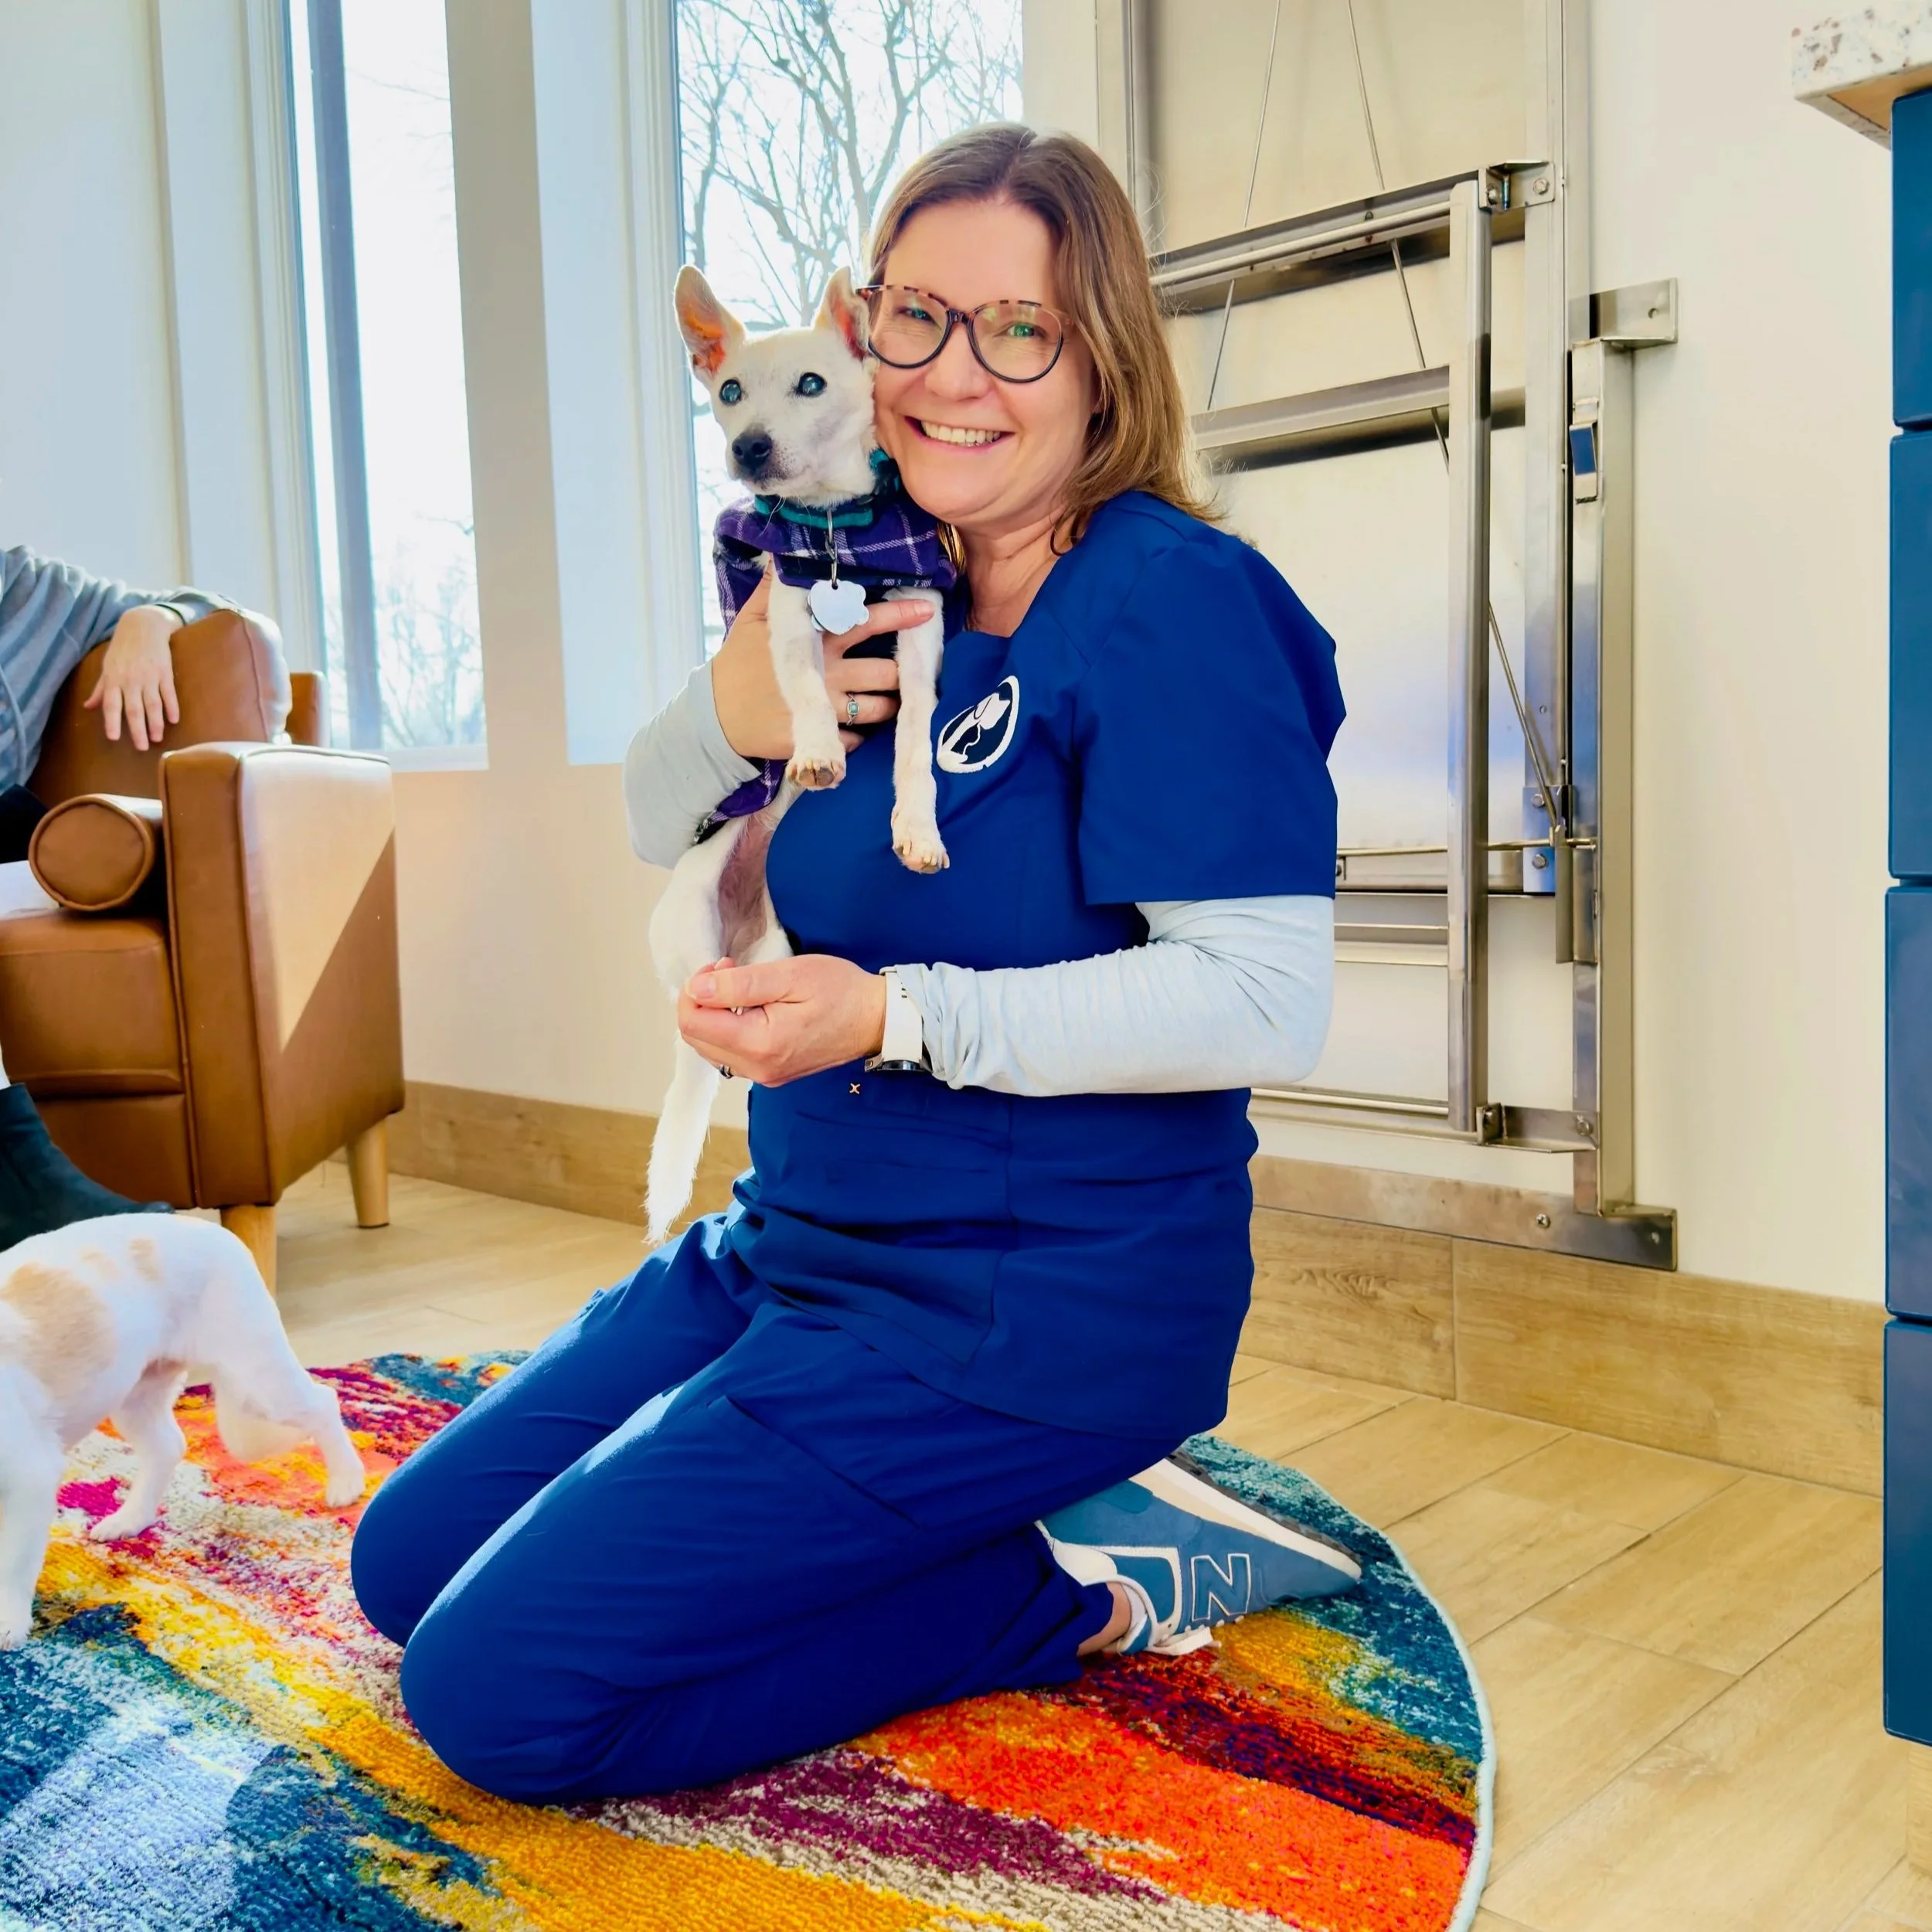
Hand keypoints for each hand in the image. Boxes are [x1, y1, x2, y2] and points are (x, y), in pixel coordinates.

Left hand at [83, 605, 182, 749]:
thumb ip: (101, 689)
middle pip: (135, 709)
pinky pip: (169, 693)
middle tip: (141, 747)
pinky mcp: (165, 672)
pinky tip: (173, 720)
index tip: (113, 738)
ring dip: (156, 723)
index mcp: (114, 679)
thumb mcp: (107, 666)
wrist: (143, 625)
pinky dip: (172, 707)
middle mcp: (131, 679)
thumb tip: (88, 707)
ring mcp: (149, 676)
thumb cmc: (122, 648)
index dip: (112, 721)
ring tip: (157, 738)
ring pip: (153, 705)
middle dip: (138, 730)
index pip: (112, 704)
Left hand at [679, 954, 886, 1086]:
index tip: (723, 967)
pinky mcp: (771, 1074)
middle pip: (695, 1038)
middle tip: (730, 972)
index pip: (693, 1023)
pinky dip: (728, 1029)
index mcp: (759, 1044)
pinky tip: (750, 1009)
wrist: (876, 1019)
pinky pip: (730, 1054)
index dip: (696, 989)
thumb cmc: (840, 991)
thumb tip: (697, 989)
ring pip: (709, 1048)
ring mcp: (764, 1075)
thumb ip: (740, 984)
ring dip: (713, 1015)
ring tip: (742, 989)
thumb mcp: (790, 975)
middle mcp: (757, 1068)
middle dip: (702, 1001)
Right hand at [710, 573, 934, 760]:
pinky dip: (862, 734)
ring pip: (881, 708)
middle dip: (899, 672)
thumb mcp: (754, 619)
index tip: (927, 610)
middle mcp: (827, 673)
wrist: (715, 718)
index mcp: (815, 639)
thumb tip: (785, 549)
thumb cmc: (739, 663)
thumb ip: (777, 587)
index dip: (899, 616)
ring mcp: (825, 709)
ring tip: (886, 699)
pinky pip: (860, 739)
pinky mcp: (819, 738)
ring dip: (889, 704)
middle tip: (901, 671)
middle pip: (886, 672)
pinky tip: (853, 726)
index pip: (866, 622)